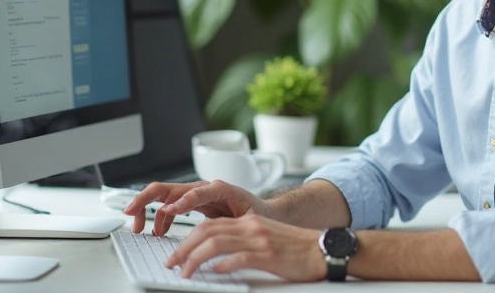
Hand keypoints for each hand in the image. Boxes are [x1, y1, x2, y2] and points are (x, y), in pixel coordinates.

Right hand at [123, 180, 271, 235]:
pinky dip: (158, 218)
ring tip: (141, 229)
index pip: (195, 192)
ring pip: (163, 196)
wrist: (263, 212)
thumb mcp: (248, 217)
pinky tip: (157, 231)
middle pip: (167, 187)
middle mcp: (202, 188)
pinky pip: (168, 206)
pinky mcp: (192, 202)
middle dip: (145, 199)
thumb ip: (230, 219)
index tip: (169, 212)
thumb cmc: (256, 213)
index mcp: (218, 188)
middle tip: (130, 213)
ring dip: (147, 210)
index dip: (181, 202)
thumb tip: (214, 229)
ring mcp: (195, 194)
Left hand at [166, 214, 325, 281]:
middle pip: (207, 231)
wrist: (322, 249)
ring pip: (216, 243)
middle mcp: (251, 227)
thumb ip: (243, 243)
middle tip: (171, 262)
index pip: (209, 224)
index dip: (187, 238)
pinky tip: (215, 273)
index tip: (176, 253)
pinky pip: (239, 258)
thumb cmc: (296, 248)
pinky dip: (223, 265)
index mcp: (249, 222)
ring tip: (184, 271)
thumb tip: (218, 259)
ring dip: (195, 258)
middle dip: (183, 247)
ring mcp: (259, 240)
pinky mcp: (268, 255)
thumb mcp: (266, 238)